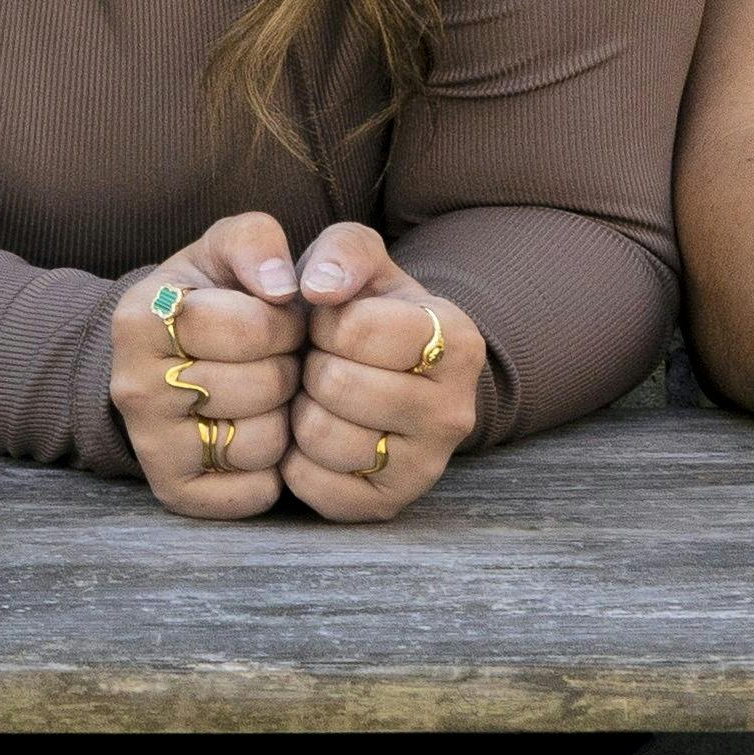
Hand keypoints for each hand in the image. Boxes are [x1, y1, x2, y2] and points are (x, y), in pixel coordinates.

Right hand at [112, 217, 306, 518]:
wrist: (163, 359)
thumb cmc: (209, 295)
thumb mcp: (223, 247)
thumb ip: (255, 241)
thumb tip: (283, 287)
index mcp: (141, 318)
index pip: (253, 327)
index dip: (285, 322)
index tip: (277, 318)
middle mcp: (134, 386)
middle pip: (263, 387)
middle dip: (287, 368)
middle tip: (275, 360)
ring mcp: (150, 445)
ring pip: (264, 443)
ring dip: (284, 419)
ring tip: (267, 397)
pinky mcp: (173, 491)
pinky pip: (256, 493)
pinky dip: (273, 470)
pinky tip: (256, 435)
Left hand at [278, 221, 477, 522]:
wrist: (379, 375)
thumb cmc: (361, 310)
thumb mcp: (358, 259)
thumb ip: (341, 249)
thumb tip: (317, 286)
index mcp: (458, 341)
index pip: (357, 328)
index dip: (326, 320)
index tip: (333, 324)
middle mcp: (455, 410)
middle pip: (337, 385)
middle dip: (311, 365)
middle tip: (320, 362)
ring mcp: (427, 466)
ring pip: (322, 438)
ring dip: (301, 410)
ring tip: (317, 396)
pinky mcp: (388, 505)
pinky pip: (312, 485)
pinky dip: (295, 458)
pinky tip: (311, 436)